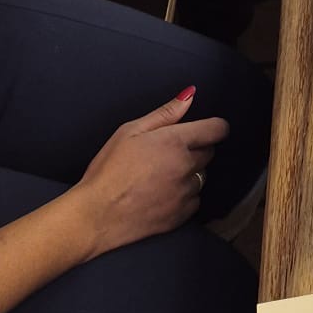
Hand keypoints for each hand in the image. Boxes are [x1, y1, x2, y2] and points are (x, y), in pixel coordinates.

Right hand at [72, 88, 229, 255]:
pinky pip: (194, 201)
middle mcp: (186, 167)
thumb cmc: (108, 170)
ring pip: (201, 177)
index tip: (207, 130)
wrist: (96, 215)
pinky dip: (184, 197)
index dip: (215, 127)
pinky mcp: (180, 217)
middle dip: (196, 149)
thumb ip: (165, 113)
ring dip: (189, 174)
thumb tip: (190, 96)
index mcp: (175, 142)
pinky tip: (163, 195)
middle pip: (209, 153)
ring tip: (162, 177)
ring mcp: (185, 193)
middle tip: (168, 154)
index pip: (217, 129)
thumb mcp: (130, 131)